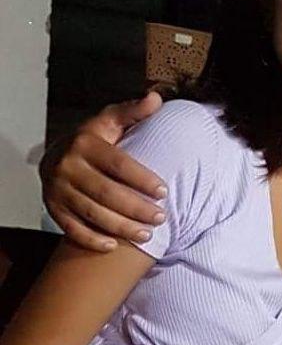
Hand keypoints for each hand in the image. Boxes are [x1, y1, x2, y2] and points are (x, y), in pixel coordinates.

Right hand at [40, 92, 166, 251]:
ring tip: (146, 234)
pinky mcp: (53, 208)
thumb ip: (133, 112)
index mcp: (86, 143)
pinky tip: (113, 246)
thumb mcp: (110, 121)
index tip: (163, 191)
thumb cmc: (92, 140)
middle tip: (160, 217)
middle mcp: (69, 166)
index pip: (118, 164)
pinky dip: (92, 240)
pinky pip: (73, 229)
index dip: (141, 179)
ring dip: (121, 227)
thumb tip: (156, 98)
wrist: (55, 156)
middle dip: (136, 208)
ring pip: (92, 213)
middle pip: (107, 193)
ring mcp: (59, 189)